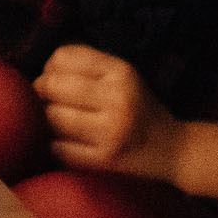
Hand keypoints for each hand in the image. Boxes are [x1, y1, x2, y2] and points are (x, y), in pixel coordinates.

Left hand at [35, 44, 183, 179]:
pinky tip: (64, 142)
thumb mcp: (124, 75)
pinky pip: (59, 148)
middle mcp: (117, 99)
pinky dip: (54, 144)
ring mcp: (111, 131)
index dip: (49, 67)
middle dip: (41, 91)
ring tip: (56, 120)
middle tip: (46, 99)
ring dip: (47, 118)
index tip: (53, 78)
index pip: (64, 57)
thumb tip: (44, 67)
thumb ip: (88, 64)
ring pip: (52, 117)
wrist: (175, 151)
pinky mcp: (104, 160)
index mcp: (121, 72)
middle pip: (53, 85)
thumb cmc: (139, 109)